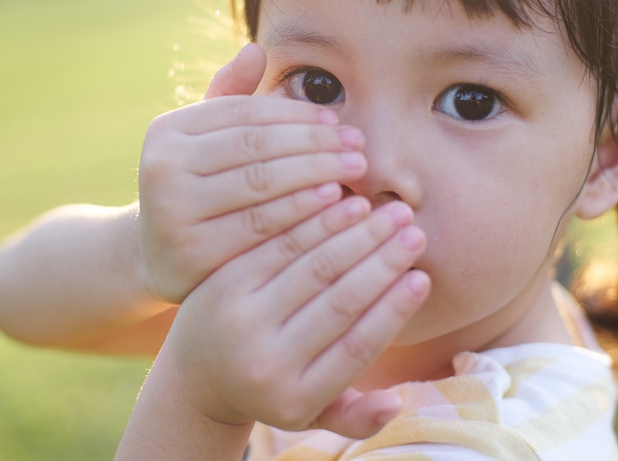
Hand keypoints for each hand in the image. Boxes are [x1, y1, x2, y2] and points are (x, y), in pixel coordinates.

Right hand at [136, 43, 368, 303]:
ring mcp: (173, 210)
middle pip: (255, 146)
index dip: (294, 115)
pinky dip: (303, 211)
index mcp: (167, 130)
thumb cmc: (199, 187)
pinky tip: (335, 204)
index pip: (244, 113)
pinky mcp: (193, 251)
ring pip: (261, 184)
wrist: (161, 257)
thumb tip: (257, 50)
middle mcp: (161, 166)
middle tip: (358, 145)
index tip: (337, 121)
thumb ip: (230, 97)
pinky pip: (261, 225)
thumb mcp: (206, 143)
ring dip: (316, 173)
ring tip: (355, 170)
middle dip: (313, 143)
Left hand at [157, 196, 430, 437]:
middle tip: (414, 229)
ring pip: (308, 266)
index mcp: (294, 398)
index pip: (356, 347)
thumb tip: (397, 402)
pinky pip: (277, 243)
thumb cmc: (273, 389)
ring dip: (354, 233)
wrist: (194, 374)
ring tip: (388, 210)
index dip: (393, 310)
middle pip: (337, 301)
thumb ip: (356, 417)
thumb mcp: (310, 416)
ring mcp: (238, 318)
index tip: (423, 276)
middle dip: (382, 261)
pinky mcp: (221, 281)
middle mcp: (264, 361)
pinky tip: (344, 201)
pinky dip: (314, 220)